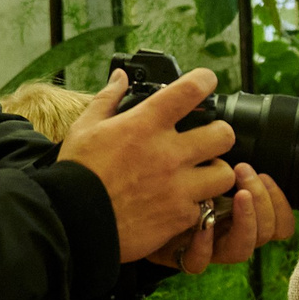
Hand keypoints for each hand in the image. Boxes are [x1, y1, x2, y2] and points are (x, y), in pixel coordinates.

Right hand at [59, 67, 243, 263]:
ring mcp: (178, 186)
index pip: (191, 91)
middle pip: (224, 134)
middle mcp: (169, 152)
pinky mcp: (180, 216)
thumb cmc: (78, 173)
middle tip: (207, 140)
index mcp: (146, 124)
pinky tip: (184, 202)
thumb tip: (120, 76)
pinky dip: (198, 205)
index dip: (205, 80)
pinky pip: (206, 206)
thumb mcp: (85, 128)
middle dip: (220, 134)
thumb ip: (107, 99)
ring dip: (216, 172)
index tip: (206, 82)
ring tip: (202, 174)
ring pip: (225, 173)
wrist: (73, 222)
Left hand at [143, 162, 295, 272]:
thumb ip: (217, 153)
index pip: (280, 221)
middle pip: (268, 232)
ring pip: (243, 250)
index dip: (280, 202)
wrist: (132, 208)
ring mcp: (209, 248)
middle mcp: (231, 233)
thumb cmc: (165, 181)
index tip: (265, 173)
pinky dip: (204, 244)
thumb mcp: (197, 162)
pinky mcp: (181, 257)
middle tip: (244, 171)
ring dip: (246, 221)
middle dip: (263, 200)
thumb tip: (229, 123)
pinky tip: (199, 225)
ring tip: (236, 195)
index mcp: (242, 214)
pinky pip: (200, 262)